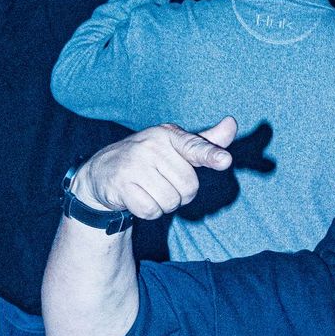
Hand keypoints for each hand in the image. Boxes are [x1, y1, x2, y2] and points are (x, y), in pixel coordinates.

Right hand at [70, 119, 236, 219]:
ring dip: (164, 205)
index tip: (225, 161)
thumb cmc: (148, 160)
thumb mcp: (176, 148)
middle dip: (180, 194)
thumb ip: (204, 143)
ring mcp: (134, 164)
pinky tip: (137, 198)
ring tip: (149, 190)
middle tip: (161, 183)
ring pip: (171, 202)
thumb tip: (232, 124)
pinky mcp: (121, 184)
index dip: (211, 155)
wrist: (102, 171)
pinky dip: (148, 212)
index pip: (194, 146)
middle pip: (189, 187)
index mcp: (168, 135)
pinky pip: (151, 211)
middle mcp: (151, 146)